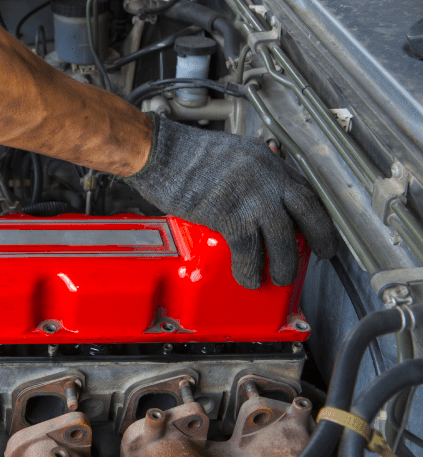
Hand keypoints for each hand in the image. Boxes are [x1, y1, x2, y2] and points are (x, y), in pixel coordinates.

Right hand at [125, 114, 336, 288]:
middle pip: (309, 212)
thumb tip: (253, 192)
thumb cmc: (185, 153)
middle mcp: (267, 178)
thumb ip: (249, 171)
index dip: (314, 212)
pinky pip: (249, 251)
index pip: (304, 188)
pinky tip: (249, 278)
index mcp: (268, 161)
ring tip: (281, 276)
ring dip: (285, 263)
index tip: (316, 227)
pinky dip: (250, 269)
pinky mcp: (231, 216)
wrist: (161, 153)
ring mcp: (252, 197)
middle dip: (321, 237)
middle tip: (322, 252)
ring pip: (284, 238)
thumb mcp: (231, 151)